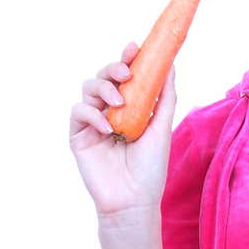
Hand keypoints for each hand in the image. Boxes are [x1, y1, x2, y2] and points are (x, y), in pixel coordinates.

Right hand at [68, 41, 176, 218]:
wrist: (134, 201)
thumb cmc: (150, 169)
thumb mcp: (161, 128)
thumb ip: (164, 97)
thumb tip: (170, 64)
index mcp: (129, 107)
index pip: (125, 76)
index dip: (127, 58)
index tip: (135, 47)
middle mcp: (109, 111)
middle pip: (103, 76)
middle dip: (113, 68)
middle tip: (126, 73)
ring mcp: (92, 122)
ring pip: (88, 88)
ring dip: (103, 89)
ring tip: (119, 104)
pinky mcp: (78, 136)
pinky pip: (79, 112)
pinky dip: (92, 114)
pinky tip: (107, 127)